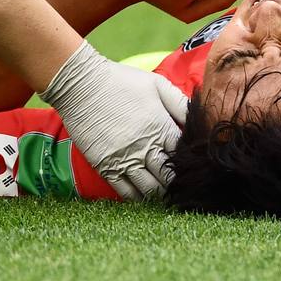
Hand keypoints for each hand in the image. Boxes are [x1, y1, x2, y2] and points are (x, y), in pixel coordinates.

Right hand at [41, 41, 188, 200]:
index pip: (183, 157)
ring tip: (164, 191)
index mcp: (161, 128)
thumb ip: (180, 103)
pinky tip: (143, 196)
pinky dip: (137, 198)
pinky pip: (125, 193)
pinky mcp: (106, 167)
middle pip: (169, 178)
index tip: (191, 165)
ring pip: (149, 189)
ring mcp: (125, 160)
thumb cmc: (122, 82)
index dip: (189, 162)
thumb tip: (198, 118)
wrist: (83, 86)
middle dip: (177, 182)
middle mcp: (146, 148)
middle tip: (181, 184)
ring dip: (159, 193)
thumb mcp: (157, 84)